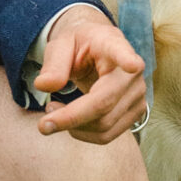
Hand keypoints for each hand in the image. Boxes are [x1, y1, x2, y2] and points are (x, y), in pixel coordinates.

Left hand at [34, 4, 147, 142]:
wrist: (98, 52)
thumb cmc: (79, 46)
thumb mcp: (61, 45)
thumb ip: (53, 63)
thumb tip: (43, 85)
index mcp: (113, 45)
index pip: (122, 53)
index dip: (128, 60)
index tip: (133, 65)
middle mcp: (132, 73)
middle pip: (103, 103)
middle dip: (70, 118)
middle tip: (43, 122)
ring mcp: (138, 95)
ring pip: (104, 126)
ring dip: (73, 127)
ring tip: (54, 110)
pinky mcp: (135, 114)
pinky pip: (106, 135)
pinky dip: (82, 133)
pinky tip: (70, 117)